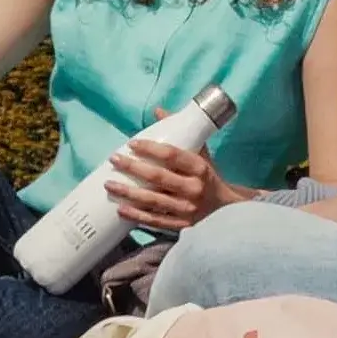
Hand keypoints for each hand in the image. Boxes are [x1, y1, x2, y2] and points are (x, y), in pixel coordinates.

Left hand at [106, 136, 232, 234]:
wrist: (227, 209)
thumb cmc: (209, 177)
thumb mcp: (201, 154)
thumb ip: (181, 134)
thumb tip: (158, 111)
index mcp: (200, 168)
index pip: (172, 156)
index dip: (150, 149)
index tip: (131, 144)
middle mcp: (194, 189)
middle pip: (158, 178)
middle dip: (133, 168)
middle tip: (114, 160)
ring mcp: (187, 210)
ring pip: (153, 201)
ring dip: (129, 193)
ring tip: (109, 185)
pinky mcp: (182, 226)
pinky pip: (156, 221)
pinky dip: (137, 216)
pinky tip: (121, 209)